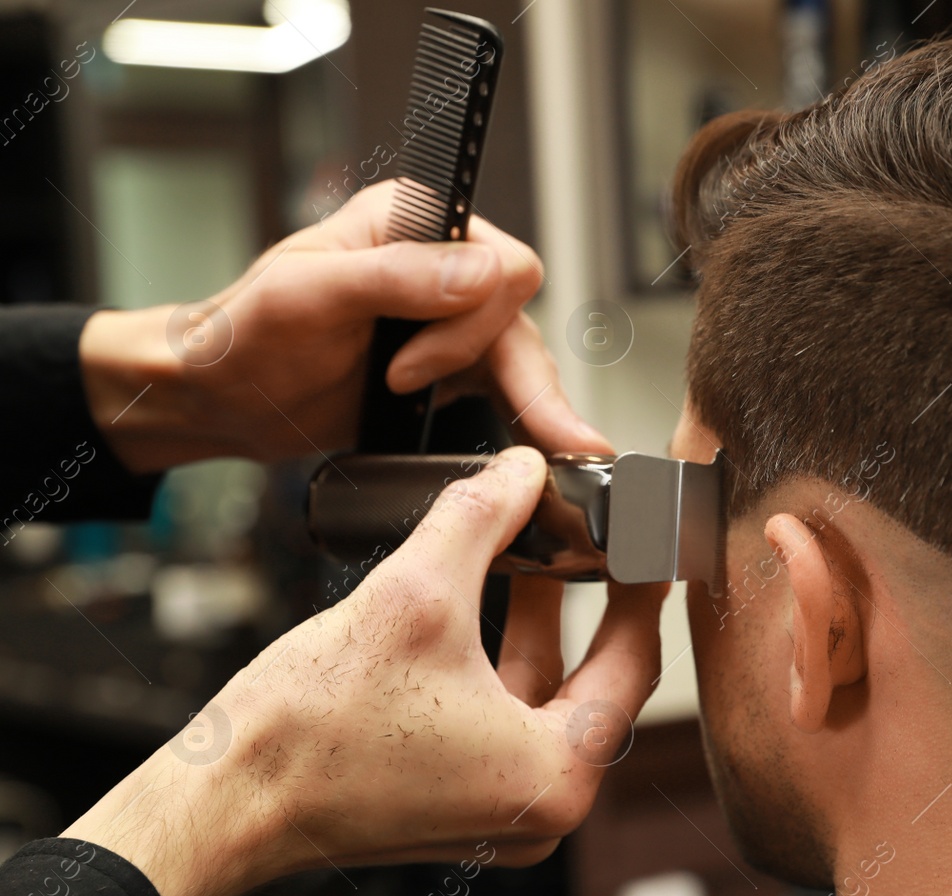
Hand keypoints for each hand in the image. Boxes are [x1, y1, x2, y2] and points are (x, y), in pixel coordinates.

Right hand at [63, 447, 666, 895]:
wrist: (220, 803)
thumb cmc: (308, 732)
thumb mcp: (415, 595)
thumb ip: (482, 520)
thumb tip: (522, 471)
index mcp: (557, 776)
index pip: (634, 661)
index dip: (642, 586)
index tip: (646, 538)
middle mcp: (540, 810)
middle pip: (597, 682)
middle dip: (590, 601)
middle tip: (595, 537)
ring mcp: (498, 815)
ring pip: (547, 698)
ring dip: (541, 625)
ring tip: (534, 551)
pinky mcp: (456, 807)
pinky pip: (505, 721)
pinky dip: (501, 662)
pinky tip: (486, 602)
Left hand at [78, 180, 608, 470]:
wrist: (223, 397)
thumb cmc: (245, 334)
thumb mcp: (308, 295)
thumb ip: (396, 276)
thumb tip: (482, 272)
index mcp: (412, 222)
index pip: (500, 263)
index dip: (470, 321)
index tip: (408, 366)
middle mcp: (440, 262)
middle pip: (518, 316)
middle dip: (511, 375)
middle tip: (508, 429)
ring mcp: (448, 317)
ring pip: (523, 356)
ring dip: (533, 403)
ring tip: (561, 450)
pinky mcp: (450, 365)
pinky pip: (509, 387)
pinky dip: (528, 418)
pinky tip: (547, 448)